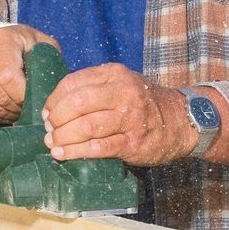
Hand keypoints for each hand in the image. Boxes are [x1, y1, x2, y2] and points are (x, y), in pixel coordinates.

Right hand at [0, 23, 57, 125]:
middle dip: (17, 108)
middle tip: (29, 111)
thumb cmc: (13, 40)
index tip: (34, 100)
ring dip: (6, 114)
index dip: (23, 95)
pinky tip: (5, 112)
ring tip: (18, 112)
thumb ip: (48, 55)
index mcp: (0, 41)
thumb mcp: (34, 39)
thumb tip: (57, 82)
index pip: (9, 77)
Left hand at [41, 63, 190, 165]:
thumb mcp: (123, 84)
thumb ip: (95, 88)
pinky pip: (99, 147)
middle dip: (56, 119)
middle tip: (49, 131)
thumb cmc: (144, 103)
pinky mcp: (133, 142)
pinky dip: (77, 152)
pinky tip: (66, 155)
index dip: (54, 99)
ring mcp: (130, 117)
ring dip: (64, 137)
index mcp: (115, 75)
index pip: (73, 82)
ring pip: (86, 126)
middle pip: (77, 103)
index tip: (46, 113)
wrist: (182, 121)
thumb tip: (57, 104)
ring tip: (53, 145)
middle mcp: (123, 92)